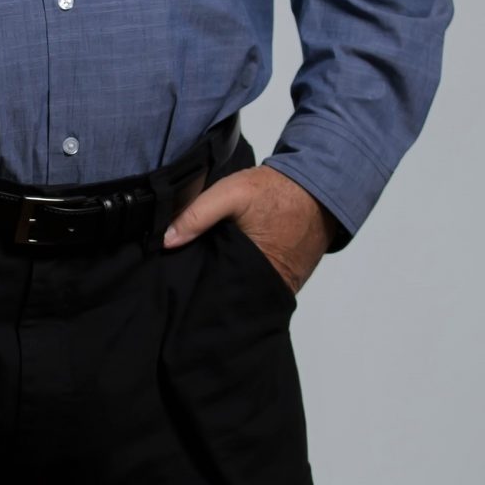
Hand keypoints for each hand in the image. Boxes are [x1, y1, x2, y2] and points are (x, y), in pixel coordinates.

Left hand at [162, 165, 339, 294]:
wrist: (318, 187)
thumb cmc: (276, 191)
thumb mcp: (231, 193)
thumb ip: (197, 215)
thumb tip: (165, 240)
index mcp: (253, 272)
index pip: (216, 293)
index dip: (196, 290)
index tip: (176, 284)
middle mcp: (270, 286)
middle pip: (229, 296)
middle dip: (209, 288)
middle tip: (186, 278)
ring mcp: (282, 285)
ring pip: (244, 292)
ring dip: (227, 282)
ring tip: (205, 272)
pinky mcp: (289, 278)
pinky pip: (260, 284)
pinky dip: (246, 277)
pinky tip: (230, 265)